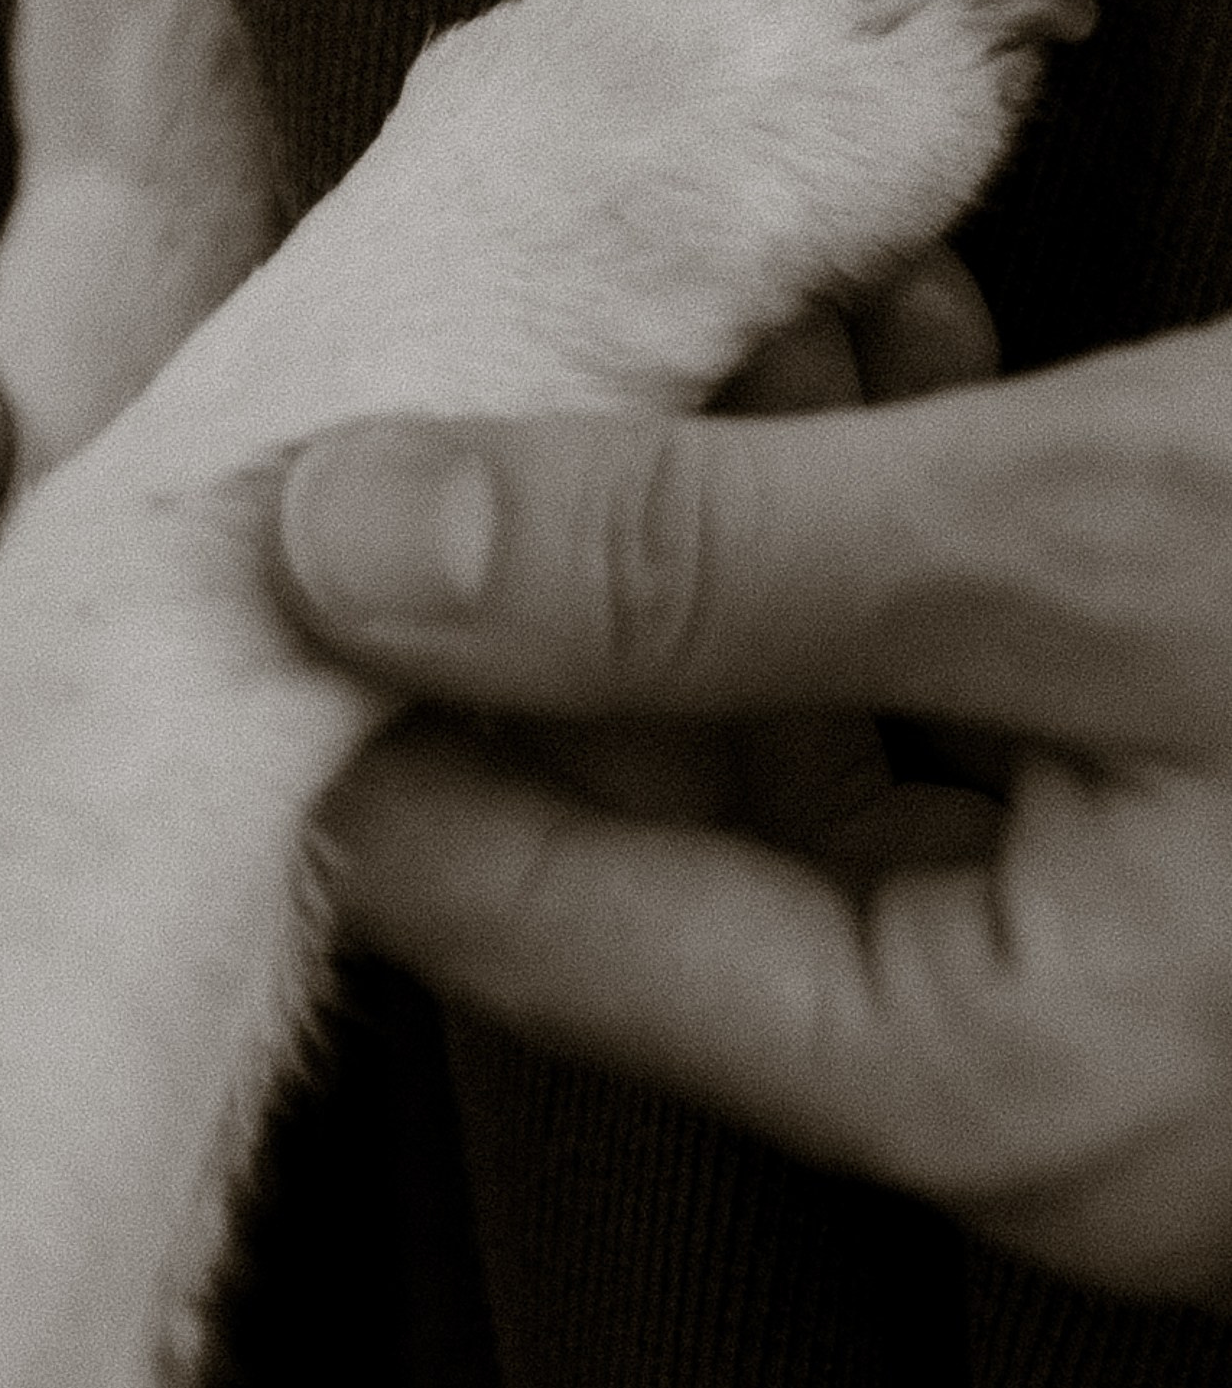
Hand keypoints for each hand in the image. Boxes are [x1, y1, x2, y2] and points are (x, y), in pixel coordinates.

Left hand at [277, 281, 1231, 1308]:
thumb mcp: (1080, 549)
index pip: (535, 918)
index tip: (249, 538)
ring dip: (742, 515)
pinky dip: (898, 535)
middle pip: (670, 828)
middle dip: (573, 570)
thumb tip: (358, 543)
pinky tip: (881, 360)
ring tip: (712, 308)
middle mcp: (1033, 1075)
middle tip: (487, 362)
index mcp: (986, 1080)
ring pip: (814, 745)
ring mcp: (1119, 976)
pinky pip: (961, 717)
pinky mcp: (1191, 856)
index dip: (369, 713)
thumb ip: (706, 558)